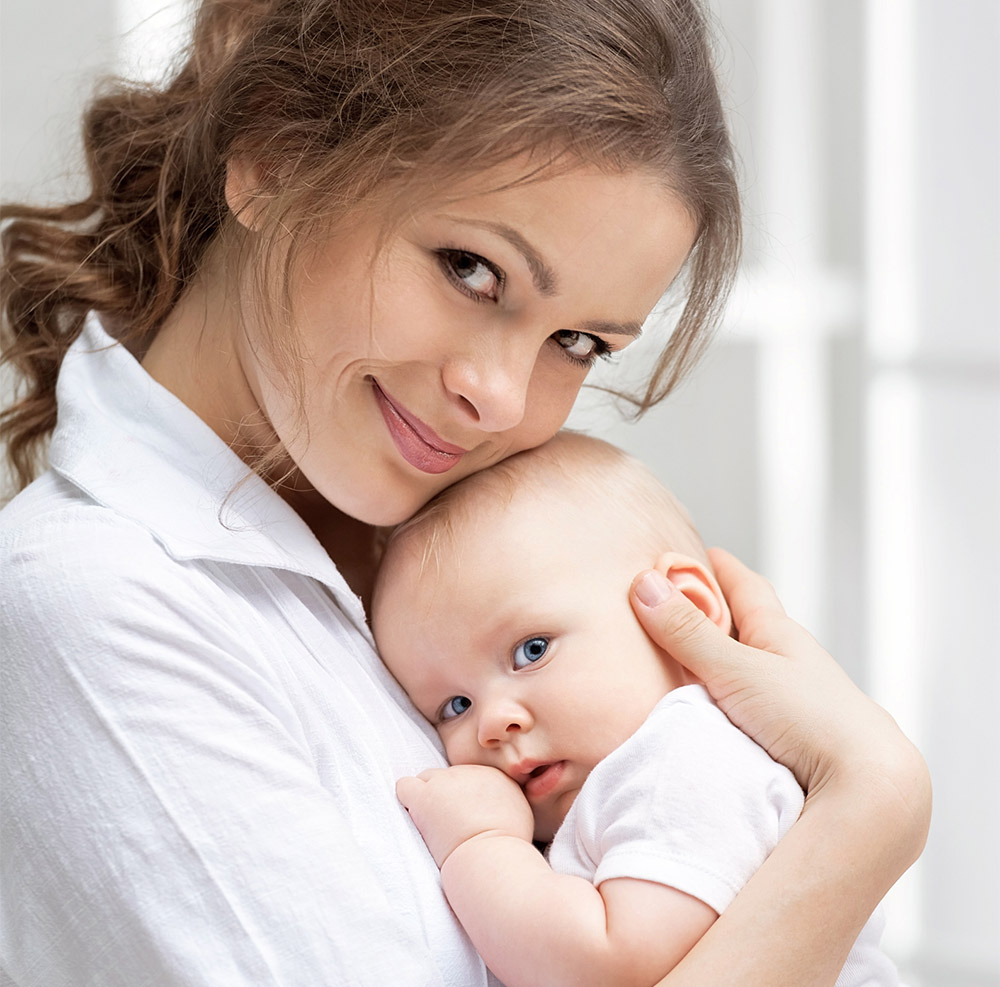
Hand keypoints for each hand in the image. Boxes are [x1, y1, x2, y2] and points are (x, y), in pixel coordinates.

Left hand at [396, 764, 534, 867]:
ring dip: (428, 798)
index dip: (465, 800)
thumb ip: (506, 802)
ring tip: (432, 823)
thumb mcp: (519, 815)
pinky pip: (405, 786)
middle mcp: (469, 772)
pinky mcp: (424, 796)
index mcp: (492, 776)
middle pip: (449, 778)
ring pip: (427, 779)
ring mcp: (445, 782)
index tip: (468, 819)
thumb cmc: (507, 847)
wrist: (492, 855)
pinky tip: (413, 815)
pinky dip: (406, 799)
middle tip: (449, 824)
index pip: (470, 778)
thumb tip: (499, 807)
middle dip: (447, 797)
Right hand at [630, 549, 929, 859]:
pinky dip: (730, 698)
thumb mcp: (738, 670)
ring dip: (724, 660)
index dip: (723, 569)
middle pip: (750, 627)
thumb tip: (644, 584)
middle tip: (684, 601)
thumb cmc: (810, 718)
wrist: (868, 787)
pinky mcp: (793, 739)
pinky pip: (753, 705)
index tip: (703, 552)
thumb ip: (689, 633)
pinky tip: (715, 712)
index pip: (749, 589)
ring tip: (689, 660)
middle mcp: (792, 663)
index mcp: (781, 635)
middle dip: (719, 613)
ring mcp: (795, 702)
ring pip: (754, 669)